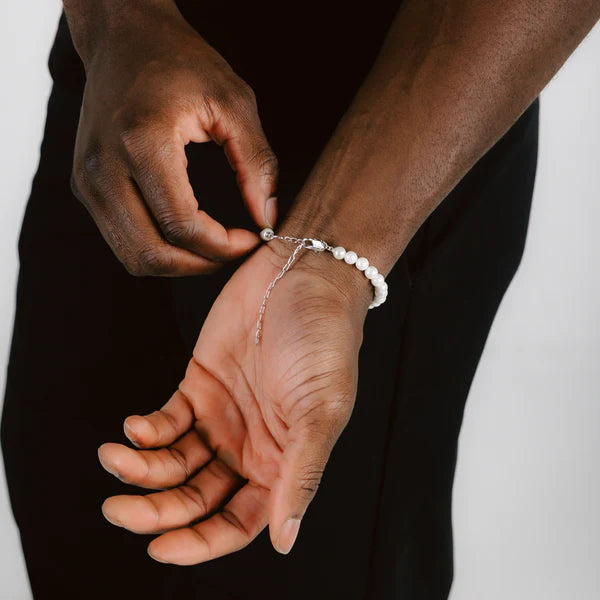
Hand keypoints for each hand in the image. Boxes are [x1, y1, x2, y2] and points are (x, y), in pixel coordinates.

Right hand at [67, 1, 277, 275]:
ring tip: (212, 246)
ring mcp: (88, 180)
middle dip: (201, 265)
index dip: (223, 246)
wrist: (124, 38)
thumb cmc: (180, 62)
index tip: (252, 238)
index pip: (182, 225)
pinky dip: (157, 249)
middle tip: (233, 250)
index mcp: (142, 141)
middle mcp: (104, 167)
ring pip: (133, 256)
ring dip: (178, 264)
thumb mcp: (233, 102)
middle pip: (152, 254)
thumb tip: (266, 217)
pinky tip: (186, 234)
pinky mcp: (86, 186)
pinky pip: (122, 240)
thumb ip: (256, 163)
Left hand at [97, 240, 371, 562]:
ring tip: (114, 459)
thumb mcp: (323, 410)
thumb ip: (302, 472)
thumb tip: (285, 539)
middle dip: (156, 512)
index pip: (238, 521)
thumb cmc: (325, 341)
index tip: (160, 547)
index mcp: (282, 461)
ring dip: (140, 471)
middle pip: (196, 499)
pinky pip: (165, 421)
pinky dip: (145, 431)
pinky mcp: (199, 385)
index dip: (200, 541)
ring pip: (173, 465)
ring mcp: (222, 417)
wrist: (304, 275)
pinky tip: (134, 427)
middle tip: (118, 511)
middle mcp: (249, 446)